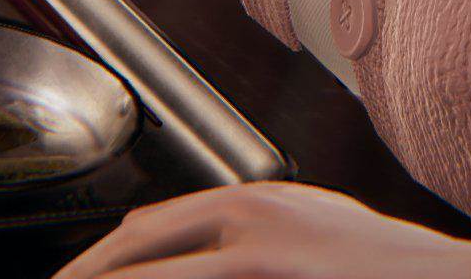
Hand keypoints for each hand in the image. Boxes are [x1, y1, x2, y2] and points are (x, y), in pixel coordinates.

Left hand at [54, 183, 470, 278]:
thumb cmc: (384, 267)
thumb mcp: (313, 227)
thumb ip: (255, 230)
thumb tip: (195, 243)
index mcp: (252, 198)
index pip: (149, 227)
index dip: (98, 261)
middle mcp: (248, 213)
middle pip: (137, 244)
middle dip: (85, 275)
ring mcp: (259, 247)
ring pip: (154, 268)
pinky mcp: (272, 269)